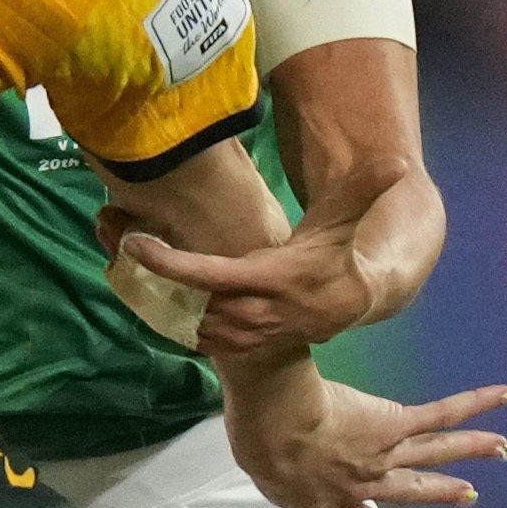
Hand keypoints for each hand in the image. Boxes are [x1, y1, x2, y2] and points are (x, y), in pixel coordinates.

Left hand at [118, 174, 390, 367]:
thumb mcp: (342, 222)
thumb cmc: (334, 257)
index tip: (134, 243)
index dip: (169, 263)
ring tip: (114, 250)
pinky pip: (184, 332)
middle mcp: (249, 314)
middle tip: (108, 230)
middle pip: (182, 298)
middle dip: (144, 272)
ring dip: (145, 291)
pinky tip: (138, 281)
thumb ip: (362, 190)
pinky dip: (158, 310)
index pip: (208, 276)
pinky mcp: (228, 345)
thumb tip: (398, 162)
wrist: (340, 310)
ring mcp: (237, 335)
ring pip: (178, 318)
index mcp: (268, 282)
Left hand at [224, 372, 506, 507]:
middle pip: (412, 488)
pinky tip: (503, 396)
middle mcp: (363, 485)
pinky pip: (439, 416)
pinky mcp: (393, 425)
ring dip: (470, 450)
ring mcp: (382, 455)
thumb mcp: (260, 464)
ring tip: (500, 450)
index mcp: (328, 503)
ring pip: (435, 452)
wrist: (274, 423)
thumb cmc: (256, 439)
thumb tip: (262, 447)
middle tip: (470, 494)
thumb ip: (273, 464)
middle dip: (442, 491)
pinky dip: (473, 405)